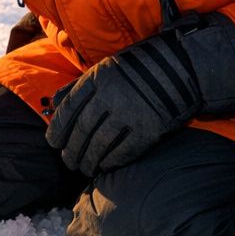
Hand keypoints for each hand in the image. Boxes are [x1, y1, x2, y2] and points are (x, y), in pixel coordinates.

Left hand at [45, 15, 234, 174]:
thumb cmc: (138, 68)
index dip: (58, 129)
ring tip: (84, 168)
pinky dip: (110, 162)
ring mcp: (129, 114)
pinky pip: (123, 152)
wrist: (181, 67)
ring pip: (100, 145)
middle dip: (71, 150)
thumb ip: (80, 85)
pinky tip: (104, 167)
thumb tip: (55, 103)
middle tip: (68, 161)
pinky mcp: (147, 129)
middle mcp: (110, 96)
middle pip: (82, 130)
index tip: (53, 143)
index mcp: (97, 78)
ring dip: (88, 160)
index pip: (68, 109)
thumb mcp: (105, 67)